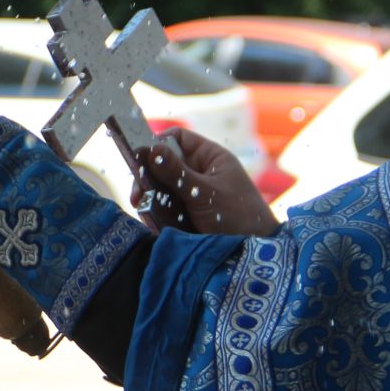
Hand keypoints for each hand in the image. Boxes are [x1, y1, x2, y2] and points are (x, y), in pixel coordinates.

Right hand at [131, 128, 278, 236]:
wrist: (252, 251)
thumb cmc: (236, 215)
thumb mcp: (204, 192)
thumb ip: (176, 172)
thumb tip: (151, 149)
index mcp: (210, 158)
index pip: (179, 139)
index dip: (159, 142)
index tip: (141, 155)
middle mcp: (200, 172)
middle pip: (165, 163)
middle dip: (149, 174)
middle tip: (137, 191)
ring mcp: (193, 193)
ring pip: (163, 186)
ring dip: (150, 194)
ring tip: (140, 204)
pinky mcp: (188, 213)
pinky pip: (166, 205)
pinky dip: (156, 209)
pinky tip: (147, 216)